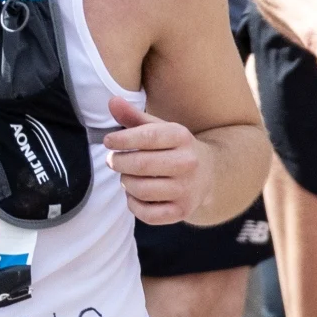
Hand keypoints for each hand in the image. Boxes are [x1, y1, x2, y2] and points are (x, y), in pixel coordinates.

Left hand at [104, 93, 208, 223]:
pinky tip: (135, 195)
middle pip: (140, 165)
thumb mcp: (157, 128)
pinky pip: (148, 214)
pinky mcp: (183, 211)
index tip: (108, 142)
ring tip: (127, 176)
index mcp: (181, 137)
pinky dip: (134, 205)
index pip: (146, 136)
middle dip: (118, 163)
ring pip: (141, 189)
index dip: (121, 140)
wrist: (208, 173)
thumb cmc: (172, 148)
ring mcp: (188, 190)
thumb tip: (112, 101)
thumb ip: (133, 116)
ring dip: (126, 183)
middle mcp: (189, 163)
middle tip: (113, 161)